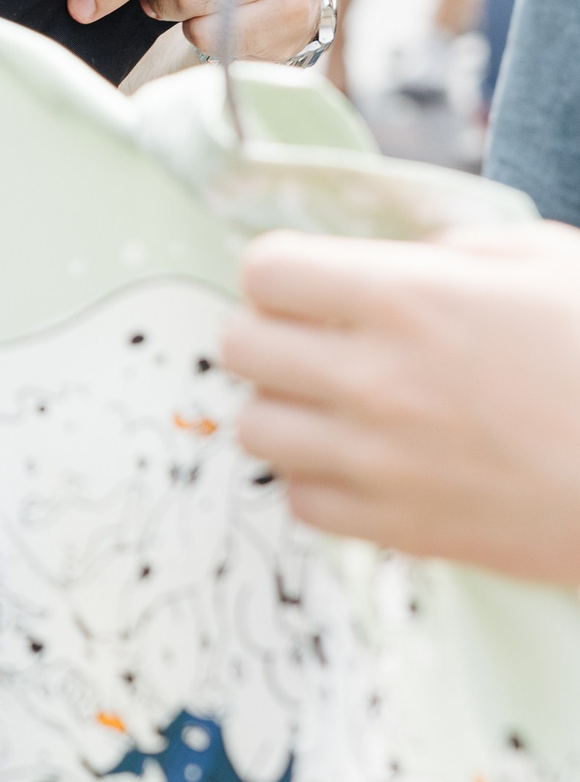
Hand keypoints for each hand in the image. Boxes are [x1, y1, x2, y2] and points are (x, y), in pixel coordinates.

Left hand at [225, 224, 579, 580]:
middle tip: (316, 337)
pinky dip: (318, 480)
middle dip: (272, 332)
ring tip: (337, 401)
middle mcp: (376, 379)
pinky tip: (364, 461)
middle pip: (240, 345)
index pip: (265, 271)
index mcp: (408, 298)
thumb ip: (449, 251)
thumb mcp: (542, 262)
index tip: (311, 280)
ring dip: (287, 407)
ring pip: (255, 427)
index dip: (284, 270)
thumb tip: (392, 261)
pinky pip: (300, 502)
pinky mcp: (401, 529)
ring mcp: (381, 461)